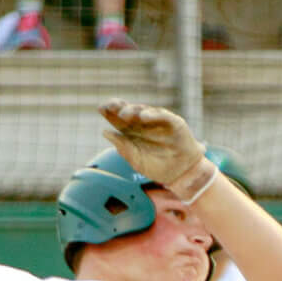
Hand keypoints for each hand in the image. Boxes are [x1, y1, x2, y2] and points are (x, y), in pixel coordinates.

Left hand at [98, 99, 212, 197]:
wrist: (181, 174)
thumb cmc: (157, 167)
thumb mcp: (137, 161)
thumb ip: (123, 148)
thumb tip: (105, 132)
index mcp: (132, 133)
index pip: (118, 120)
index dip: (109, 113)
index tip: (101, 109)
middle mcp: (143, 124)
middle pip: (129, 111)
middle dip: (119, 107)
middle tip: (110, 106)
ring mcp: (158, 121)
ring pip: (143, 110)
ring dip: (133, 110)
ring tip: (124, 113)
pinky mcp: (173, 122)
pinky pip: (162, 115)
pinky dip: (153, 114)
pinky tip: (143, 117)